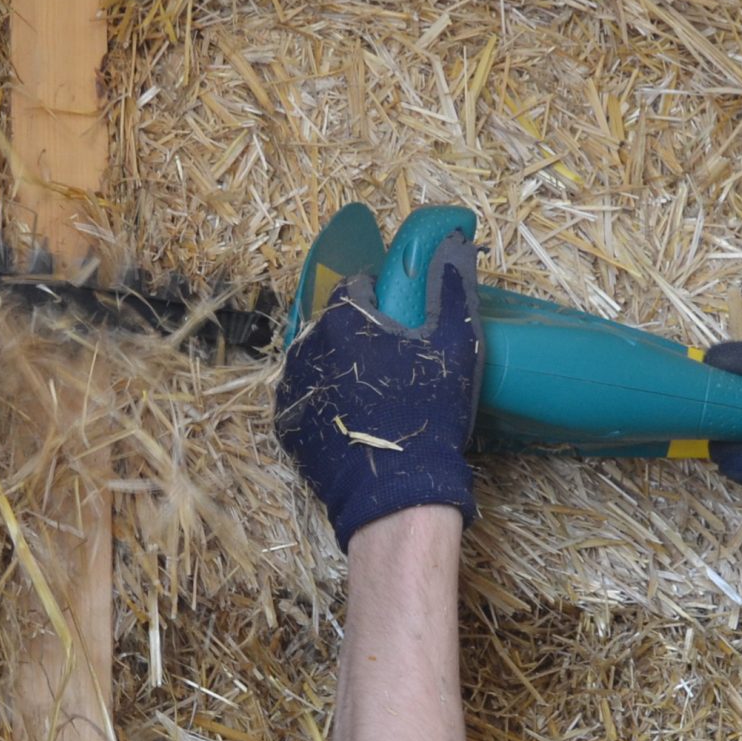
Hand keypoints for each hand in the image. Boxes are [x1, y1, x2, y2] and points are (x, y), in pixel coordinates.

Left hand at [275, 229, 481, 549]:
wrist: (395, 493)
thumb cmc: (428, 414)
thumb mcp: (455, 345)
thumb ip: (451, 290)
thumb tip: (456, 247)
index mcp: (343, 318)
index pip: (356, 288)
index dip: (380, 299)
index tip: (398, 319)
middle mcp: (305, 346)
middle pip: (332, 326)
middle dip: (357, 335)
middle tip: (390, 363)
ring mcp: (290, 389)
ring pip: (316, 363)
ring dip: (337, 369)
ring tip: (372, 397)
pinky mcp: (285, 426)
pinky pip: (305, 401)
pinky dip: (324, 404)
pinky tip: (352, 421)